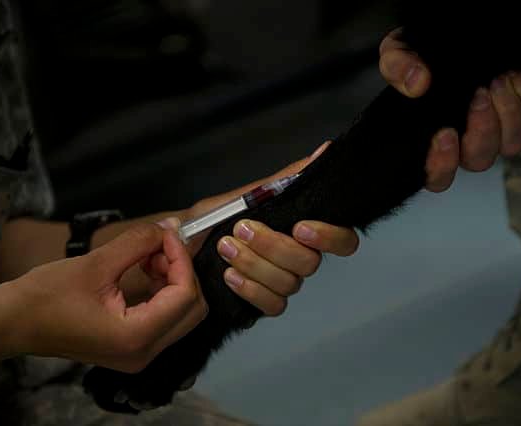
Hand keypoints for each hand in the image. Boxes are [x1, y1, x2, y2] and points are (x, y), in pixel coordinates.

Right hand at [13, 223, 206, 373]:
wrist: (14, 323)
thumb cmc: (46, 296)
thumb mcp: (96, 263)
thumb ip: (138, 243)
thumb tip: (169, 227)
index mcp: (136, 336)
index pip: (184, 296)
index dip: (181, 260)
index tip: (166, 235)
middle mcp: (144, 353)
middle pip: (192, 309)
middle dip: (182, 272)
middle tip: (158, 247)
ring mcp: (140, 354)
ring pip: (182, 313)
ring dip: (174, 280)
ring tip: (148, 257)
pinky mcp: (133, 348)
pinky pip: (165, 318)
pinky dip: (163, 292)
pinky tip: (145, 271)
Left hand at [186, 141, 358, 316]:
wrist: (178, 245)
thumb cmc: (212, 219)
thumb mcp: (244, 194)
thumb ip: (286, 179)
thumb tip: (324, 150)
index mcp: (300, 230)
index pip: (342, 240)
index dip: (329, 237)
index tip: (299, 227)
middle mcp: (297, 257)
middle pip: (309, 263)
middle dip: (273, 246)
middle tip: (242, 230)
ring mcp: (283, 281)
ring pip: (289, 284)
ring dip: (255, 265)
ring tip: (226, 248)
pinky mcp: (265, 301)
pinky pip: (273, 306)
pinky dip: (251, 290)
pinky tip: (230, 276)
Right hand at [379, 27, 520, 191]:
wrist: (443, 37)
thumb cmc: (417, 55)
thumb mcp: (395, 53)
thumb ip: (397, 67)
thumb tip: (419, 84)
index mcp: (430, 143)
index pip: (438, 178)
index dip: (443, 165)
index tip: (445, 134)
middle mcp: (463, 144)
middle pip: (478, 160)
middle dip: (482, 130)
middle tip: (478, 95)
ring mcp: (492, 129)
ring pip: (509, 144)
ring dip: (506, 115)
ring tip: (496, 82)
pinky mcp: (516, 108)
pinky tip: (513, 76)